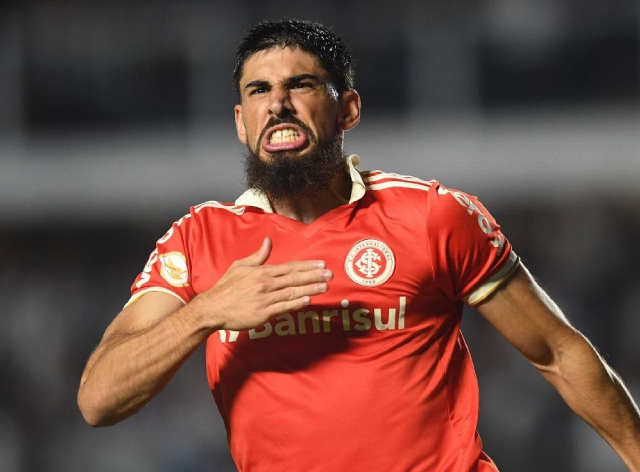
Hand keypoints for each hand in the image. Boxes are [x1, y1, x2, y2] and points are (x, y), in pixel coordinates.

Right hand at [192, 237, 332, 330]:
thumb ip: (258, 255)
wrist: (213, 308)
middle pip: (294, 279)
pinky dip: (296, 304)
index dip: (307, 265)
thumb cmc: (226, 287)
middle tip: (330, 274)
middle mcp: (265, 284)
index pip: (289, 267)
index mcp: (261, 271)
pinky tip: (308, 301)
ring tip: (324, 287)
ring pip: (292, 293)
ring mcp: (265, 299)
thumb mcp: (240, 266)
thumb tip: (268, 240)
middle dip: (314, 276)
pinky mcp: (263, 314)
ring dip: (310, 289)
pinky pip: (283, 308)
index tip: (322, 264)